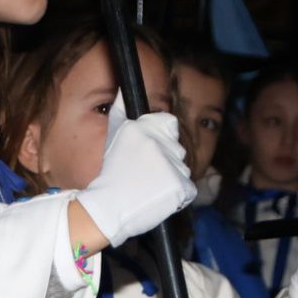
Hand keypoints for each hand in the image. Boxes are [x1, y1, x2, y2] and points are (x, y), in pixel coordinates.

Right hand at [76, 99, 194, 245]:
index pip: (169, 123)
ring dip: (172, 178)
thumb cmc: (111, 174)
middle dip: (167, 161)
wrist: (109, 208)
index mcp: (143, 130)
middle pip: (177, 148)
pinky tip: (159, 197)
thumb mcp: (112, 137)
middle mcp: (158, 143)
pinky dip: (178, 196)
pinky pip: (188, 189)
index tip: (151, 154)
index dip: (163, 138)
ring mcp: (171, 165)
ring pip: (182, 168)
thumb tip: (122, 89)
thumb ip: (120, 111)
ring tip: (151, 187)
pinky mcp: (180, 186)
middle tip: (146, 175)